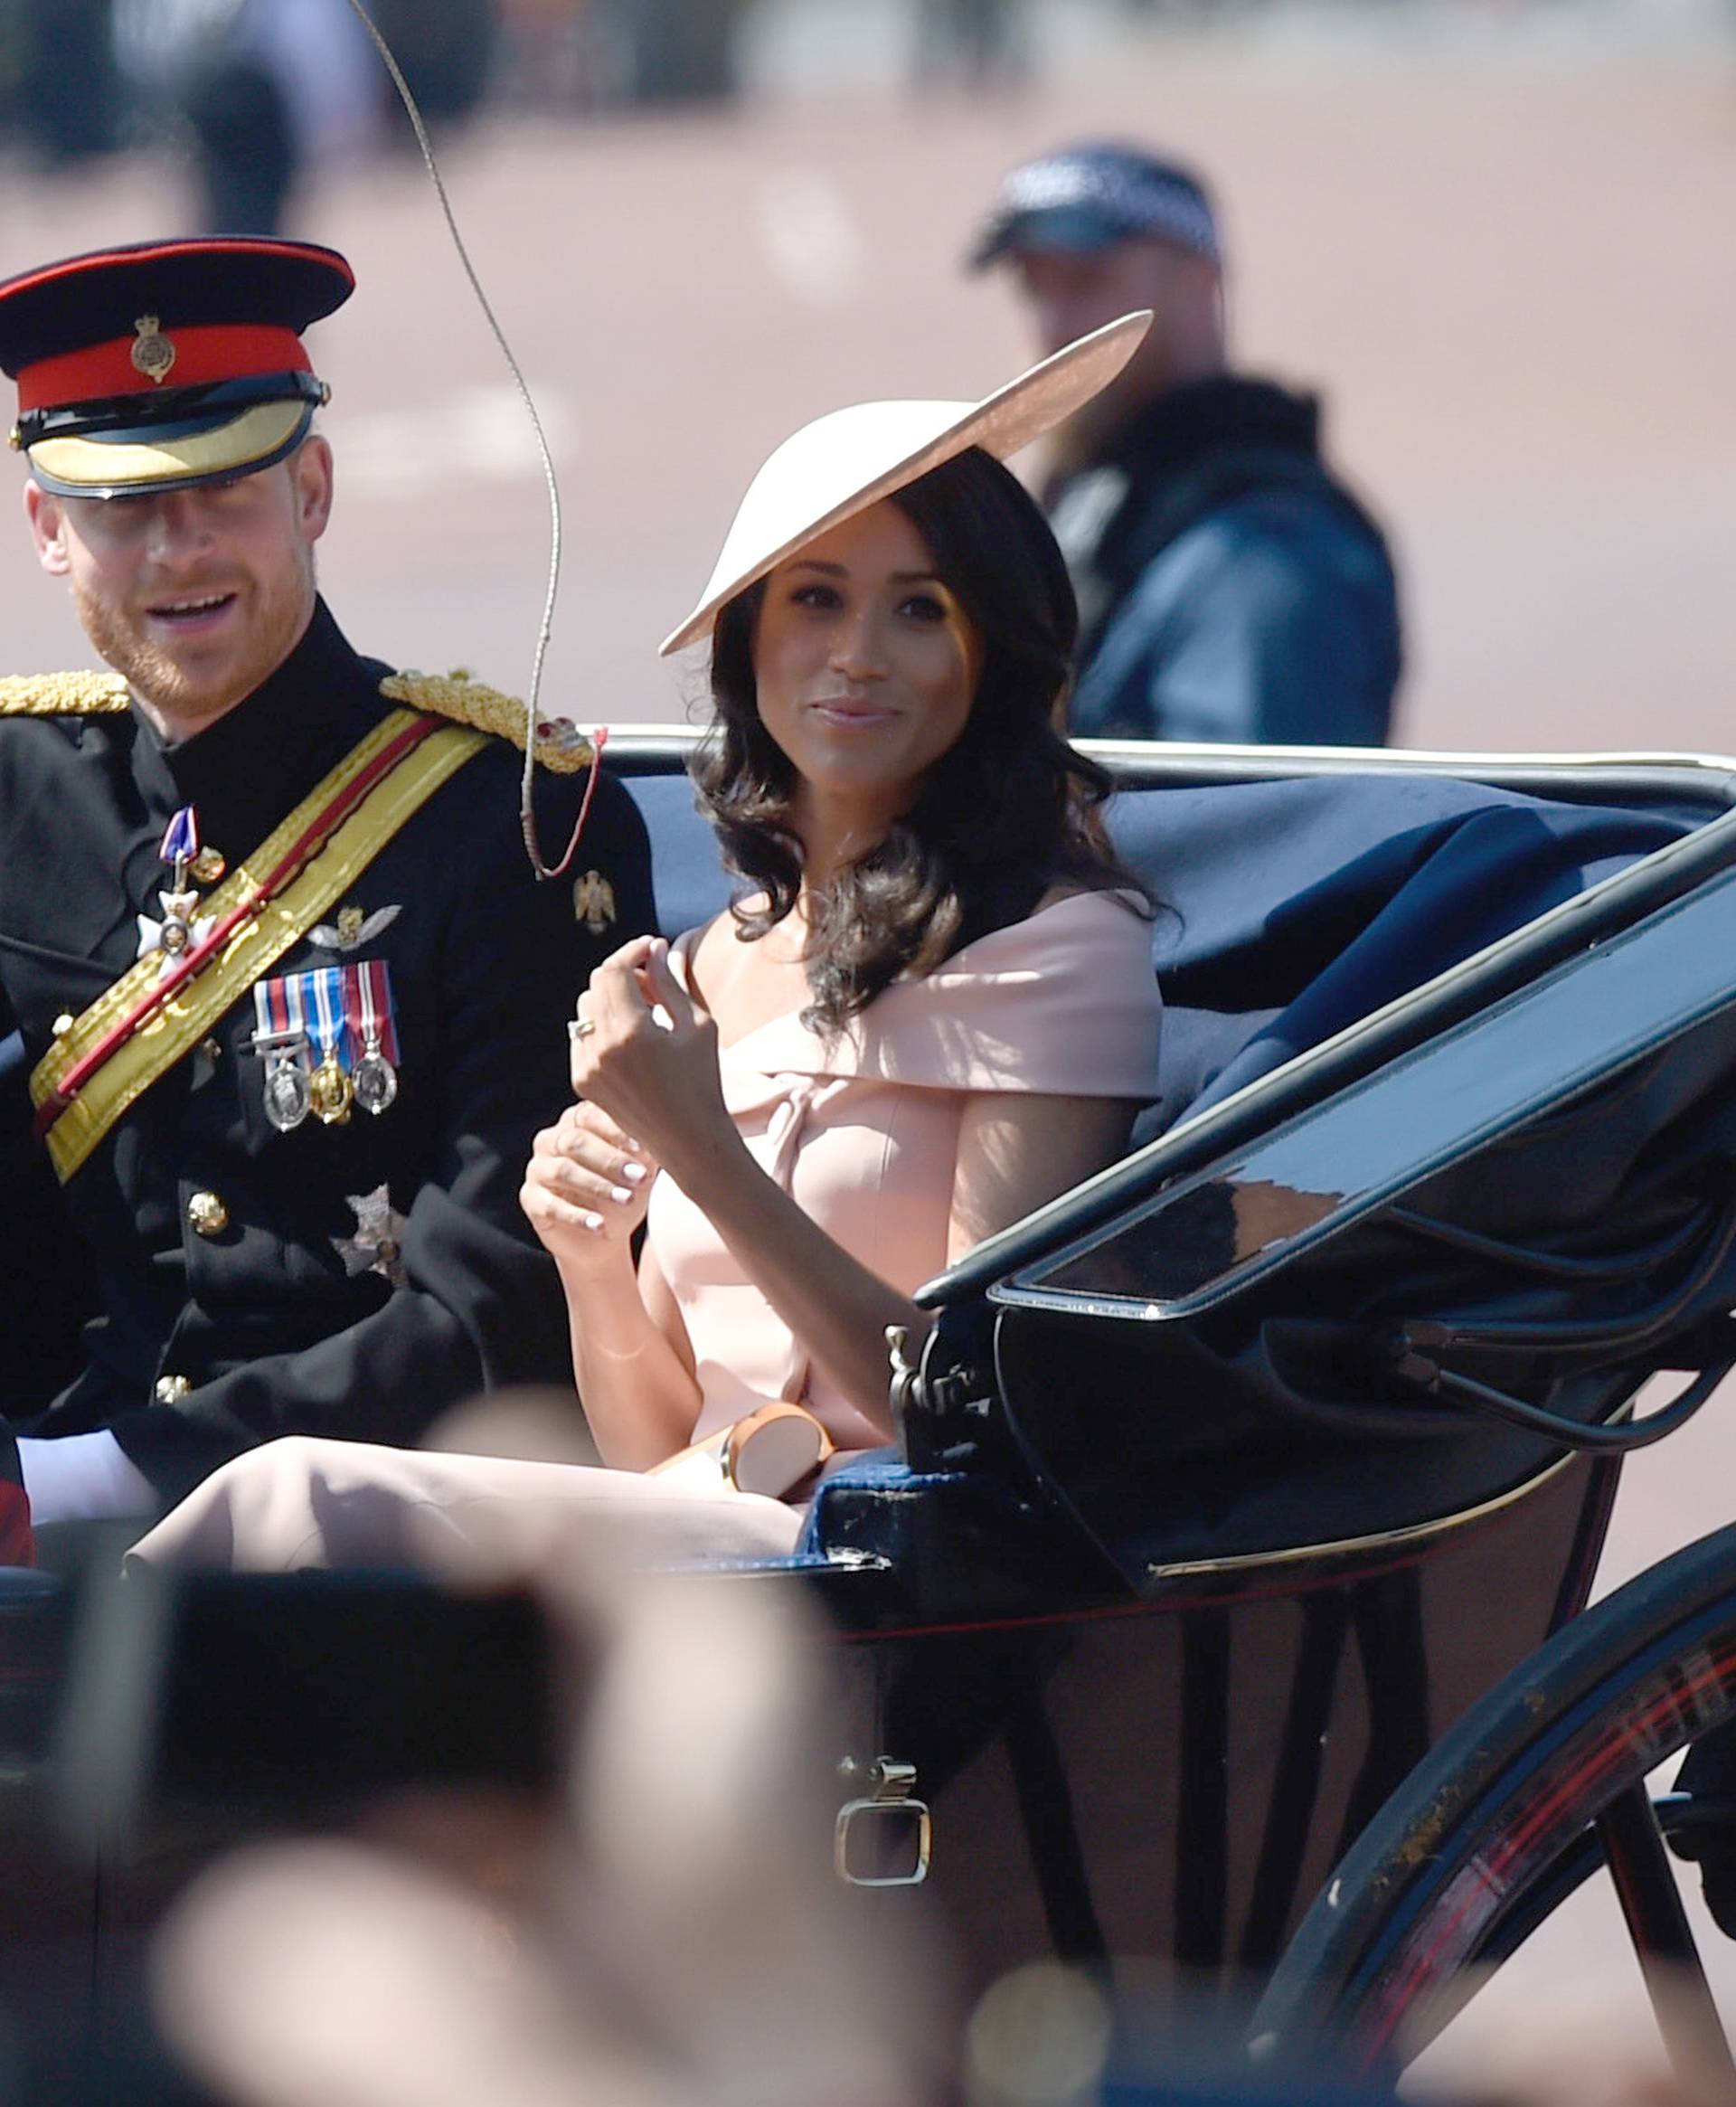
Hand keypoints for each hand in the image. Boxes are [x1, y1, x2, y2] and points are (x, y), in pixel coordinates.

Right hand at [520, 1100, 656, 1272]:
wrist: (605, 1234)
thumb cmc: (625, 1190)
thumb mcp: (641, 1169)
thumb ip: (646, 1149)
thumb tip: (657, 1133)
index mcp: (577, 1121)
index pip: (589, 1115)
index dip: (614, 1129)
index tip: (641, 1146)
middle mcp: (552, 1140)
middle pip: (574, 1142)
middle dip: (609, 1160)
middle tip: (638, 1176)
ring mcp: (537, 1168)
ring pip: (562, 1171)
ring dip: (597, 1186)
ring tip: (626, 1200)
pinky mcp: (531, 1199)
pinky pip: (550, 1205)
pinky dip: (577, 1216)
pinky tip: (600, 1225)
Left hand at [565, 936, 730, 1185]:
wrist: (687, 1139)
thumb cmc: (702, 1081)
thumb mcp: (697, 1025)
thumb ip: (670, 982)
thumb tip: (655, 948)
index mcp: (632, 1031)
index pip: (615, 970)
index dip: (631, 951)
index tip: (650, 948)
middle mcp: (601, 1047)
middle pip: (597, 983)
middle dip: (623, 973)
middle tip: (652, 982)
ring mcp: (586, 1065)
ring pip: (585, 1007)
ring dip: (610, 998)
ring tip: (643, 1013)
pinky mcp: (581, 1080)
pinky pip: (581, 1035)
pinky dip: (601, 1026)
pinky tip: (629, 1040)